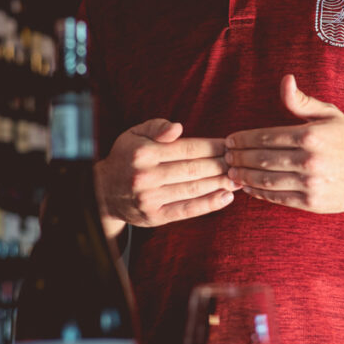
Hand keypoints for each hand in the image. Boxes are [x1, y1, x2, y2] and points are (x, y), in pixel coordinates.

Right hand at [95, 118, 238, 236]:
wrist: (103, 192)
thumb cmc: (125, 158)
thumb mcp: (134, 134)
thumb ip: (157, 127)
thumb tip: (178, 128)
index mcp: (144, 152)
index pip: (188, 148)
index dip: (213, 146)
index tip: (230, 145)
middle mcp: (146, 175)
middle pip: (194, 168)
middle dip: (221, 164)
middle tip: (241, 161)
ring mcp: (150, 198)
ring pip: (193, 188)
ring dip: (220, 183)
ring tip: (239, 178)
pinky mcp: (154, 216)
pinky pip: (187, 209)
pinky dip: (208, 204)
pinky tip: (226, 197)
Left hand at [224, 75, 343, 213]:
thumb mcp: (329, 114)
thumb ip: (302, 101)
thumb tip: (285, 81)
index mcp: (310, 136)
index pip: (266, 137)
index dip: (243, 140)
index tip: (230, 140)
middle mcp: (309, 161)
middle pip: (262, 160)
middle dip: (239, 158)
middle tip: (225, 157)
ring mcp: (310, 184)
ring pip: (266, 181)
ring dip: (244, 177)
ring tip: (231, 173)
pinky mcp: (312, 203)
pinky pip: (278, 198)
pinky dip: (260, 194)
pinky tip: (249, 188)